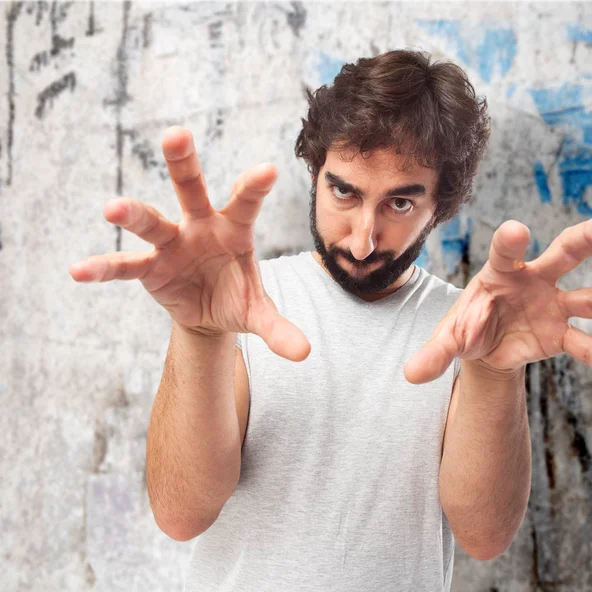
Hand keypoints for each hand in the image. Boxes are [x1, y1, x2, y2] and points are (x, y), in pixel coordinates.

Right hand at [69, 126, 310, 361]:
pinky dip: (104, 269)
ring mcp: (171, 243)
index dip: (254, 187)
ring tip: (111, 209)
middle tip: (176, 133)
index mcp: (235, 229)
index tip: (267, 170)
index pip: (245, 203)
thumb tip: (305, 354)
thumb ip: (278, 328)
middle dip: (183, 163)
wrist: (208, 312)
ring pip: (151, 222)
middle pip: (192, 189)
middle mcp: (200, 226)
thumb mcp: (257, 314)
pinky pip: (125, 265)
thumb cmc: (236, 297)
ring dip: (133, 214)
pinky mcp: (149, 267)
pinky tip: (78, 271)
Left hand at [404, 218, 591, 382]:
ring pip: (585, 296)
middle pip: (563, 252)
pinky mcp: (560, 334)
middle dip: (585, 238)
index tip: (516, 230)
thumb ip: (433, 352)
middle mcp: (532, 281)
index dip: (509, 240)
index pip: (504, 251)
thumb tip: (409, 375)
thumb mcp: (448, 338)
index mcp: (499, 272)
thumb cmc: (467, 327)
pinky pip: (582, 342)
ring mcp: (552, 305)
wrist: (484, 348)